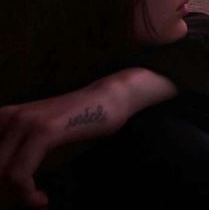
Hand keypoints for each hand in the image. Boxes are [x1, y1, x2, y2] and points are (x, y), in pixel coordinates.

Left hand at [0, 74, 132, 208]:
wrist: (107, 99)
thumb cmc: (77, 118)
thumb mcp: (40, 132)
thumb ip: (18, 150)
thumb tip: (5, 180)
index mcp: (4, 117)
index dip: (0, 182)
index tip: (12, 196)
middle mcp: (9, 116)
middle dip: (3, 192)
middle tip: (27, 199)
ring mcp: (25, 121)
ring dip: (13, 197)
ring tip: (35, 201)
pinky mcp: (43, 130)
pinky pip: (19, 174)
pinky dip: (27, 194)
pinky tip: (41, 199)